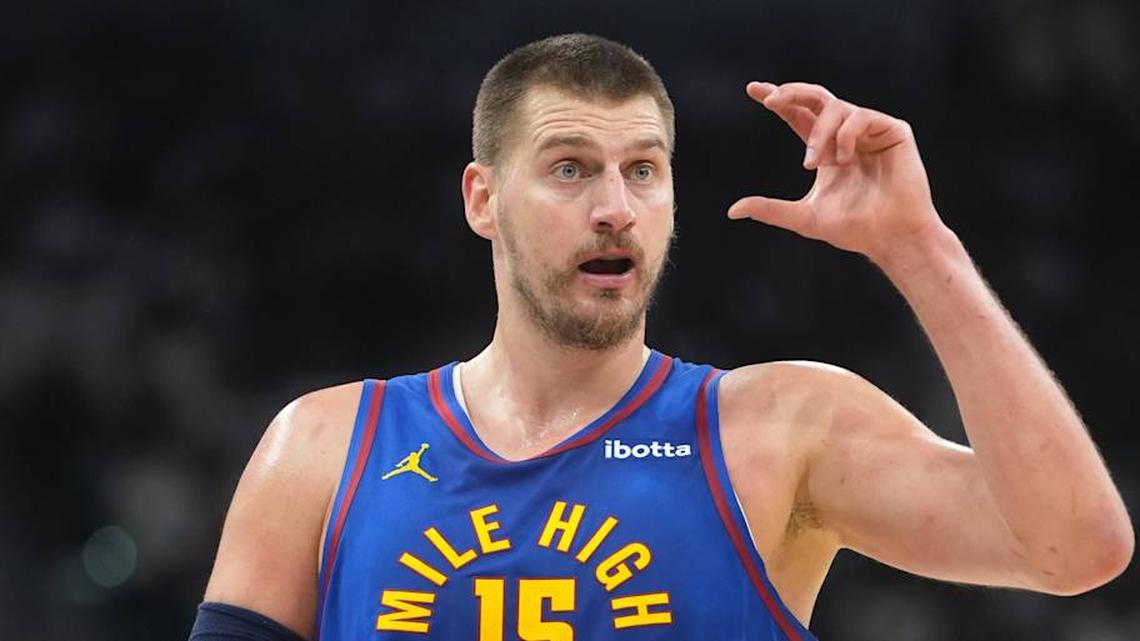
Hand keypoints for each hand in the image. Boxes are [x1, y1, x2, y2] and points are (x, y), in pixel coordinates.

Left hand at [728, 82, 944, 262]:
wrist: (890, 236)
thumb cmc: (854, 229)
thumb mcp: (803, 217)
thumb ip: (769, 209)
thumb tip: (732, 211)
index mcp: (826, 149)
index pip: (798, 115)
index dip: (779, 100)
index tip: (754, 90)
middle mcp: (847, 134)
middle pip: (815, 97)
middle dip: (791, 93)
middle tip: (771, 100)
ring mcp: (870, 131)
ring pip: (835, 108)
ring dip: (818, 134)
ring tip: (812, 162)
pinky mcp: (893, 130)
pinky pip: (860, 117)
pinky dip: (843, 136)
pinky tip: (843, 160)